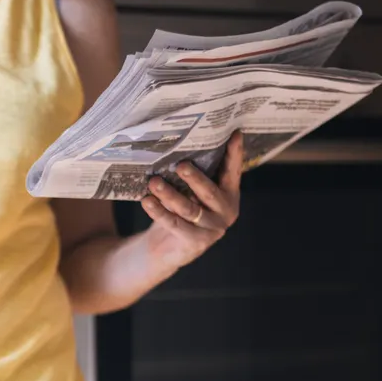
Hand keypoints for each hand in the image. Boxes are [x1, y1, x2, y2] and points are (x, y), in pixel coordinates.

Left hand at [138, 131, 242, 269]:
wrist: (170, 247)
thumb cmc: (182, 210)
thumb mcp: (191, 191)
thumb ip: (193, 176)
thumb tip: (178, 148)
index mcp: (229, 194)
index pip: (233, 171)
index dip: (234, 154)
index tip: (235, 134)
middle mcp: (226, 211)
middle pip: (210, 192)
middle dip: (195, 178)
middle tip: (181, 165)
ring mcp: (213, 229)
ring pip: (189, 209)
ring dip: (169, 194)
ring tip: (153, 182)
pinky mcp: (196, 242)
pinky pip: (174, 224)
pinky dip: (158, 211)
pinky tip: (146, 201)